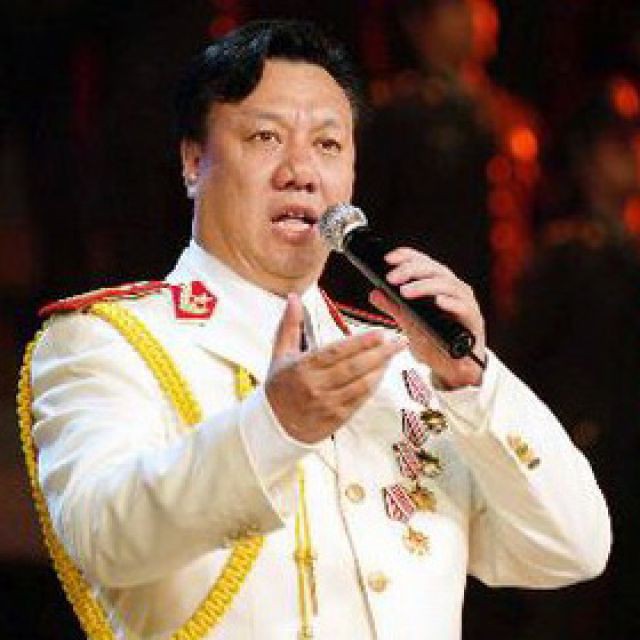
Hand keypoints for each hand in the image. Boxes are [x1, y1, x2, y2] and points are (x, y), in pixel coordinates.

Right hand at [266, 293, 406, 442]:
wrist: (276, 424)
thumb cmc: (280, 385)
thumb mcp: (280, 353)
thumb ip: (289, 324)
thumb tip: (293, 297)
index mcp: (302, 368)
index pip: (336, 352)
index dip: (360, 343)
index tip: (380, 334)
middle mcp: (315, 387)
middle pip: (353, 368)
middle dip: (379, 354)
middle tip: (398, 341)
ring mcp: (327, 404)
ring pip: (361, 385)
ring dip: (380, 369)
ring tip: (394, 354)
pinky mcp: (337, 418)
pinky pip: (360, 399)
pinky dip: (374, 385)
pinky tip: (383, 372)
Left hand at [369, 247, 485, 388]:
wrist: (453, 369)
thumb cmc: (435, 343)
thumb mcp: (409, 325)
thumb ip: (394, 308)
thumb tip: (374, 293)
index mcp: (438, 285)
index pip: (423, 262)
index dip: (407, 256)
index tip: (388, 258)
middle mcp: (453, 289)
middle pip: (434, 270)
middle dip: (411, 270)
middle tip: (391, 278)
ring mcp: (465, 303)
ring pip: (448, 285)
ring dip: (426, 286)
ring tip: (406, 291)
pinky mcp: (473, 320)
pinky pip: (464, 307)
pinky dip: (451, 303)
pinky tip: (438, 302)